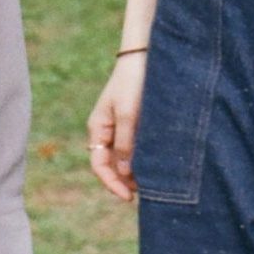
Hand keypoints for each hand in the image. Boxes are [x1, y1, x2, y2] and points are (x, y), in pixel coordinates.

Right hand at [86, 53, 147, 200]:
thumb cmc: (132, 82)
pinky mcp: (134, 121)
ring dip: (134, 171)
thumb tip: (123, 174)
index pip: (98, 165)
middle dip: (124, 181)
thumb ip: (124, 145)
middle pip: (110, 164)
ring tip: (152, 181)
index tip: (129, 197)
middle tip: (145, 193)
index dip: (112, 184)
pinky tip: (154, 164)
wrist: (144, 55)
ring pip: (123, 157)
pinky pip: (134, 146)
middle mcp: (106, 129)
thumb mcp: (128, 115)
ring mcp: (120, 125)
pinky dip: (141, 158)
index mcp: (98, 127)